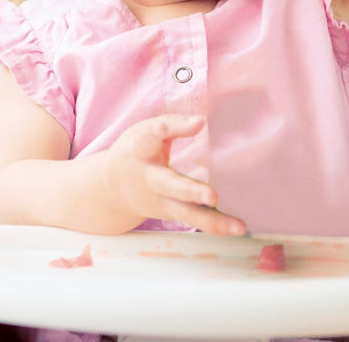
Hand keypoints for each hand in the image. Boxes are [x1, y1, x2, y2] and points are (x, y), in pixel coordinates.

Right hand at [104, 113, 245, 235]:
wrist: (110, 189)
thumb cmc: (135, 151)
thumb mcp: (144, 131)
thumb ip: (172, 124)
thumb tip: (201, 122)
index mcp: (139, 150)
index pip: (146, 139)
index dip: (158, 132)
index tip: (169, 127)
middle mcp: (149, 180)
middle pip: (170, 187)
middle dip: (191, 192)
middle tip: (213, 196)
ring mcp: (160, 201)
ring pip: (186, 213)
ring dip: (212, 221)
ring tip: (238, 226)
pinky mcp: (171, 213)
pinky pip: (194, 220)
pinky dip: (216, 226)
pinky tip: (238, 227)